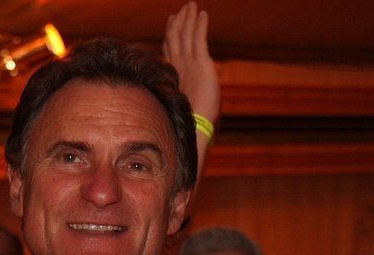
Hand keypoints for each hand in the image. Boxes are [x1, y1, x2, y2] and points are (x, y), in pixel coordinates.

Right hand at [164, 2, 218, 123]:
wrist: (195, 124)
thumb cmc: (190, 121)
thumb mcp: (185, 103)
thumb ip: (183, 94)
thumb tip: (184, 96)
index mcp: (174, 74)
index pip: (170, 48)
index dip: (170, 33)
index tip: (171, 21)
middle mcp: (179, 65)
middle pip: (175, 37)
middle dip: (179, 21)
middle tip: (182, 9)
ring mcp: (189, 63)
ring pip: (186, 34)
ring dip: (189, 18)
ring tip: (192, 5)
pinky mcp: (201, 63)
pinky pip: (199, 39)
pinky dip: (201, 25)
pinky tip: (203, 14)